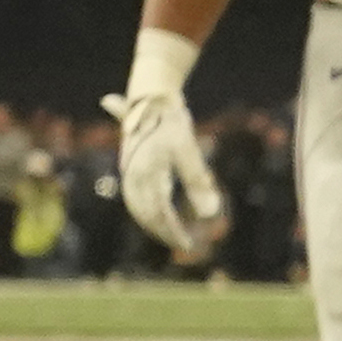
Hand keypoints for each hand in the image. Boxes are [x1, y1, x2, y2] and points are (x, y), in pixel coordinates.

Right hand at [105, 83, 219, 256]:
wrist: (151, 95)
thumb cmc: (171, 122)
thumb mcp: (189, 150)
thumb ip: (198, 182)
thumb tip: (212, 214)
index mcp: (143, 173)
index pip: (157, 213)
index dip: (172, 231)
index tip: (188, 245)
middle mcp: (131, 174)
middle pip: (144, 213)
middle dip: (163, 230)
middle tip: (185, 244)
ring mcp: (129, 170)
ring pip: (138, 205)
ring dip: (154, 222)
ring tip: (172, 234)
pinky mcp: (132, 165)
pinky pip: (138, 194)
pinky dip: (149, 209)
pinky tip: (164, 216)